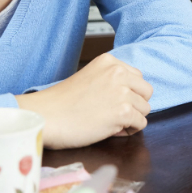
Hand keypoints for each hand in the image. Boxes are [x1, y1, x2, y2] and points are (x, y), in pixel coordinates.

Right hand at [15, 53, 152, 148]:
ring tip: (110, 122)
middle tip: (115, 114)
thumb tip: (132, 96)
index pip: (137, 77)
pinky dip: (129, 130)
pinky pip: (141, 124)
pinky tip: (111, 130)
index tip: (112, 102)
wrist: (46, 116)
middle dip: (135, 104)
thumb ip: (110, 81)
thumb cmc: (62, 103)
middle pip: (146, 91)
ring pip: (145, 108)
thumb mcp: (90, 78)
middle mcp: (118, 72)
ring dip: (132, 118)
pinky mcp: (123, 112)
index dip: (128, 93)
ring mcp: (122, 92)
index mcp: (109, 61)